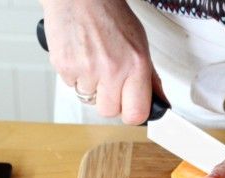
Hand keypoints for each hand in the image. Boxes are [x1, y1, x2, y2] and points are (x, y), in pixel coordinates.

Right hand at [41, 0, 162, 123]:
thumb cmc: (110, 16)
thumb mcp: (141, 45)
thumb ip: (150, 78)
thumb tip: (160, 102)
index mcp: (136, 65)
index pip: (136, 114)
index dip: (132, 114)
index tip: (131, 109)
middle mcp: (112, 69)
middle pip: (110, 111)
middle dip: (111, 101)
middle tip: (110, 82)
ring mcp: (86, 69)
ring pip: (89, 100)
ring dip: (92, 88)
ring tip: (94, 63)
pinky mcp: (64, 66)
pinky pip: (71, 87)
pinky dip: (76, 77)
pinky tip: (81, 57)